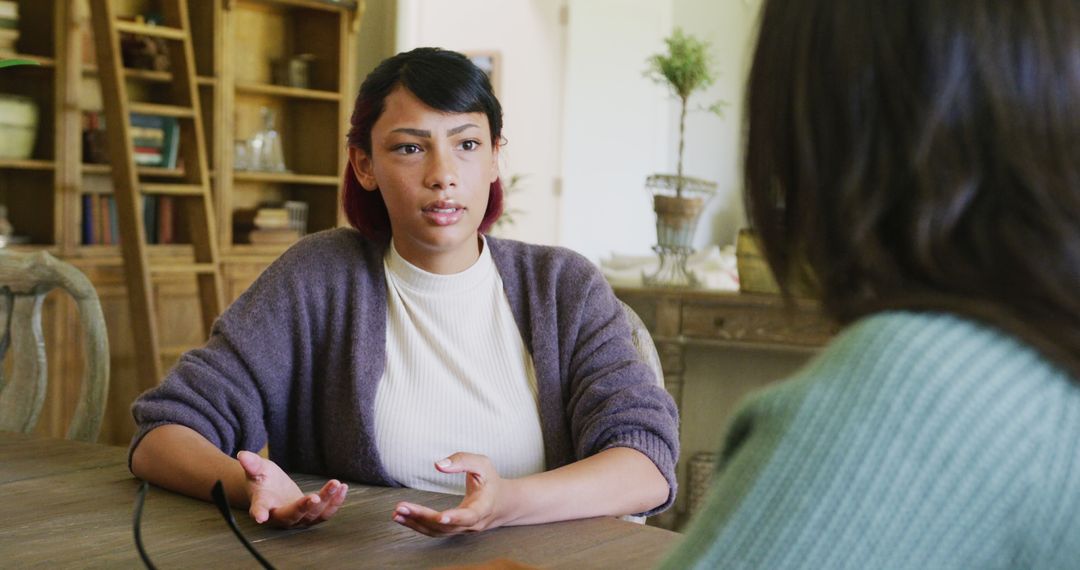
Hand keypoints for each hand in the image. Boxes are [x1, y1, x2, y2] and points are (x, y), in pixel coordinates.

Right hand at [236, 450, 348, 527]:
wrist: (272, 490)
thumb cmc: (262, 479)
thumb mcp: (257, 469)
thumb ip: (252, 464)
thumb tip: (242, 455)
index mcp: (263, 504)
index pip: (259, 509)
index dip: (259, 512)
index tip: (260, 517)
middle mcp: (280, 516)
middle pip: (292, 515)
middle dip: (304, 507)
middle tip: (314, 497)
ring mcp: (297, 518)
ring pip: (313, 515)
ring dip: (326, 501)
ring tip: (336, 484)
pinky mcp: (310, 516)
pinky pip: (325, 513)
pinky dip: (335, 502)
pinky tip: (343, 488)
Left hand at [392, 452, 512, 536]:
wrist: (501, 503)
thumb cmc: (490, 480)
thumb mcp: (483, 464)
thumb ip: (462, 460)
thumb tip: (438, 465)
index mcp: (483, 507)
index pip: (469, 516)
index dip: (455, 517)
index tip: (440, 516)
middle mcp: (472, 523)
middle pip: (446, 525)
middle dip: (423, 517)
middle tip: (402, 507)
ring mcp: (462, 530)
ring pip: (437, 531)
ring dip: (415, 523)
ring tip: (397, 513)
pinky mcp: (452, 530)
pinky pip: (433, 531)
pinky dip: (417, 525)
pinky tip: (402, 517)